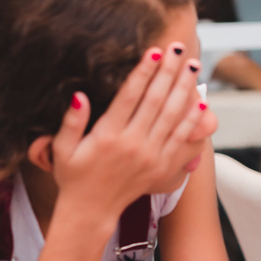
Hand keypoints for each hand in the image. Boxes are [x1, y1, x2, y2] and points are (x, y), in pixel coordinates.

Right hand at [51, 44, 216, 216]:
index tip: (155, 52)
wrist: (92, 210)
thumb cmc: (74, 176)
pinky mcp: (163, 166)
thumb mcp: (61, 148)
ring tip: (191, 66)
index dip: (144, 72)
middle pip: (157, 100)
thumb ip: (71, 120)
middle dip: (168, 72)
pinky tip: (199, 100)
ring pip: (173, 115)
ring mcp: (151, 155)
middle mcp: (133, 144)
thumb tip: (79, 94)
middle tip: (177, 49)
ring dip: (184, 88)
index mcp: (108, 136)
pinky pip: (182, 138)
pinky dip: (192, 118)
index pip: (130, 96)